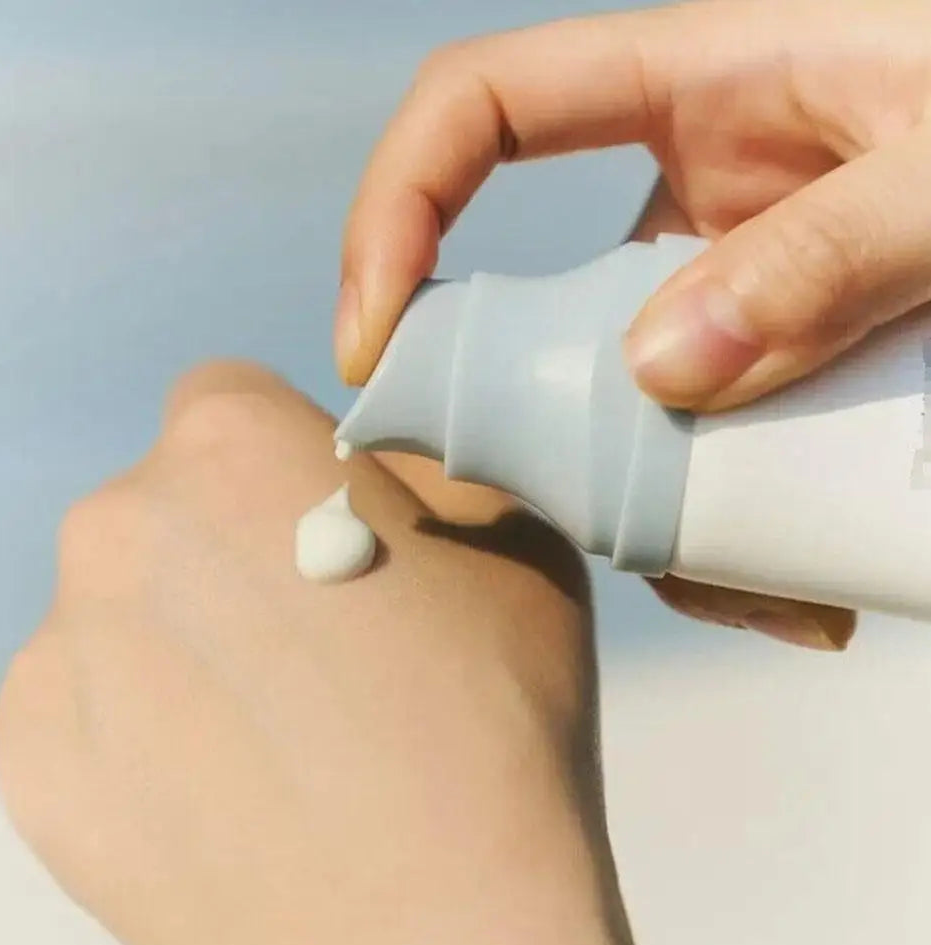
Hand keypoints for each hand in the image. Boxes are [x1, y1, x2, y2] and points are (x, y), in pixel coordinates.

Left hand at [0, 363, 648, 944]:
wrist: (441, 934)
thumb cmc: (493, 712)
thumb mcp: (509, 527)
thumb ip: (418, 461)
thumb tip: (362, 465)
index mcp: (228, 440)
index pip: (233, 401)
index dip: (290, 460)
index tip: (335, 530)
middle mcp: (116, 524)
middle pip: (170, 503)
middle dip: (235, 542)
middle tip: (321, 641)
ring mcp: (62, 649)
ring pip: (128, 605)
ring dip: (188, 635)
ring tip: (279, 727)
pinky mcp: (35, 765)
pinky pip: (92, 705)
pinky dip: (146, 727)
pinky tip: (230, 786)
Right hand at [334, 0, 929, 648]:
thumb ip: (833, 247)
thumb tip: (663, 369)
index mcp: (697, 85)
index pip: (476, 112)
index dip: (395, 209)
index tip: (375, 339)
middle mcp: (689, 202)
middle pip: (527, 305)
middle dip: (520, 420)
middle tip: (578, 518)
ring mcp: (722, 297)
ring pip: (615, 417)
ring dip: (650, 519)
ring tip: (768, 594)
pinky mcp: (765, 375)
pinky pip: (696, 460)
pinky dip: (728, 545)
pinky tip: (804, 593)